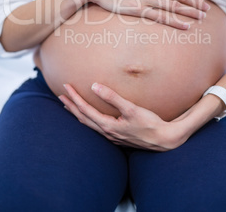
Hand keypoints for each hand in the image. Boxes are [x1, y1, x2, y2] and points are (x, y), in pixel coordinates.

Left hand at [59, 83, 188, 151]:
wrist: (163, 139)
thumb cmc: (149, 123)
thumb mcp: (131, 108)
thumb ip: (112, 97)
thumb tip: (94, 86)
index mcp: (108, 125)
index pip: (85, 110)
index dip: (74, 97)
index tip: (66, 87)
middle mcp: (107, 132)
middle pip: (83, 118)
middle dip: (72, 106)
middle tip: (61, 96)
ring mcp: (112, 136)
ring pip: (89, 124)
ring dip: (78, 113)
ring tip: (70, 106)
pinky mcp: (118, 136)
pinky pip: (96, 127)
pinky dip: (88, 119)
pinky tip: (90, 117)